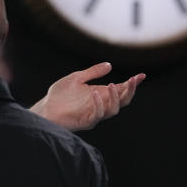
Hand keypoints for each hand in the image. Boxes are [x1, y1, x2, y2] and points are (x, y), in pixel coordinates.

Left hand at [30, 62, 144, 130]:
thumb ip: (92, 72)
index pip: (120, 89)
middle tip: (133, 80)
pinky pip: (98, 115)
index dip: (132, 83)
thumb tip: (109, 65)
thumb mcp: (76, 78)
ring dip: (116, 98)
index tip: (141, 75)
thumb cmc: (59, 95)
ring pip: (114, 110)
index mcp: (101, 94)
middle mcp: (101, 104)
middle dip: (130, 90)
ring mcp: (95, 114)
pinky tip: (95, 94)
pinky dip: (99, 104)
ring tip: (111, 85)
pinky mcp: (86, 121)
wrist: (45, 108)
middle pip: (123, 101)